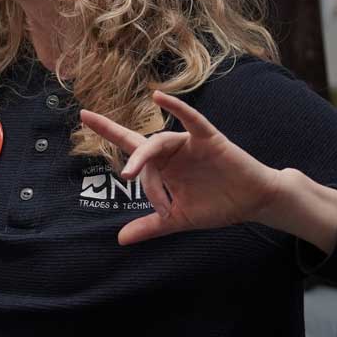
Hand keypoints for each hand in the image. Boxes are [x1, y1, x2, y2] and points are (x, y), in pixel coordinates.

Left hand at [79, 91, 291, 245]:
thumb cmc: (217, 205)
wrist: (253, 204)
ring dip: (147, 159)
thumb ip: (150, 226)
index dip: (107, 129)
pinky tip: (159, 97)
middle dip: (134, 167)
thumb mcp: (178, 219)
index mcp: (162, 166)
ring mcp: (189, 143)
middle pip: (143, 153)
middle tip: (127, 179)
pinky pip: (191, 120)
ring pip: (160, 141)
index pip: (130, 145)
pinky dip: (176, 107)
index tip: (83, 115)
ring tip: (137, 176)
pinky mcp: (209, 138)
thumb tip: (120, 239)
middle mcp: (171, 151)